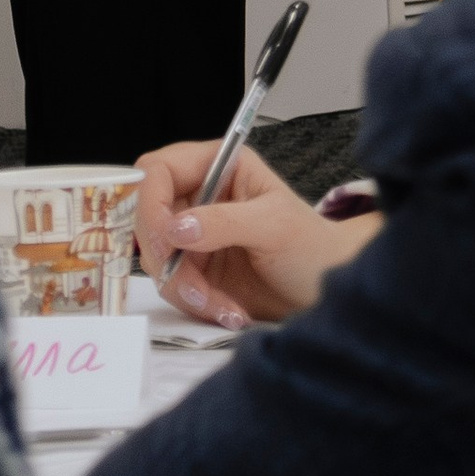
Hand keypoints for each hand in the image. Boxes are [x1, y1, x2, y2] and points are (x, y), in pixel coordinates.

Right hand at [134, 135, 378, 328]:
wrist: (327, 294)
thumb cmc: (312, 247)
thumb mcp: (274, 226)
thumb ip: (224, 222)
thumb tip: (177, 227)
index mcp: (218, 165)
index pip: (159, 170)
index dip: (151, 202)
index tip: (167, 239)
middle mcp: (199, 195)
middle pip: (147, 216)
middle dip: (168, 257)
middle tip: (194, 287)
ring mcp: (193, 234)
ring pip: (157, 257)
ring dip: (184, 287)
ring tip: (223, 304)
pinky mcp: (194, 269)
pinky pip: (172, 285)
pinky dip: (194, 303)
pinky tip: (227, 310)